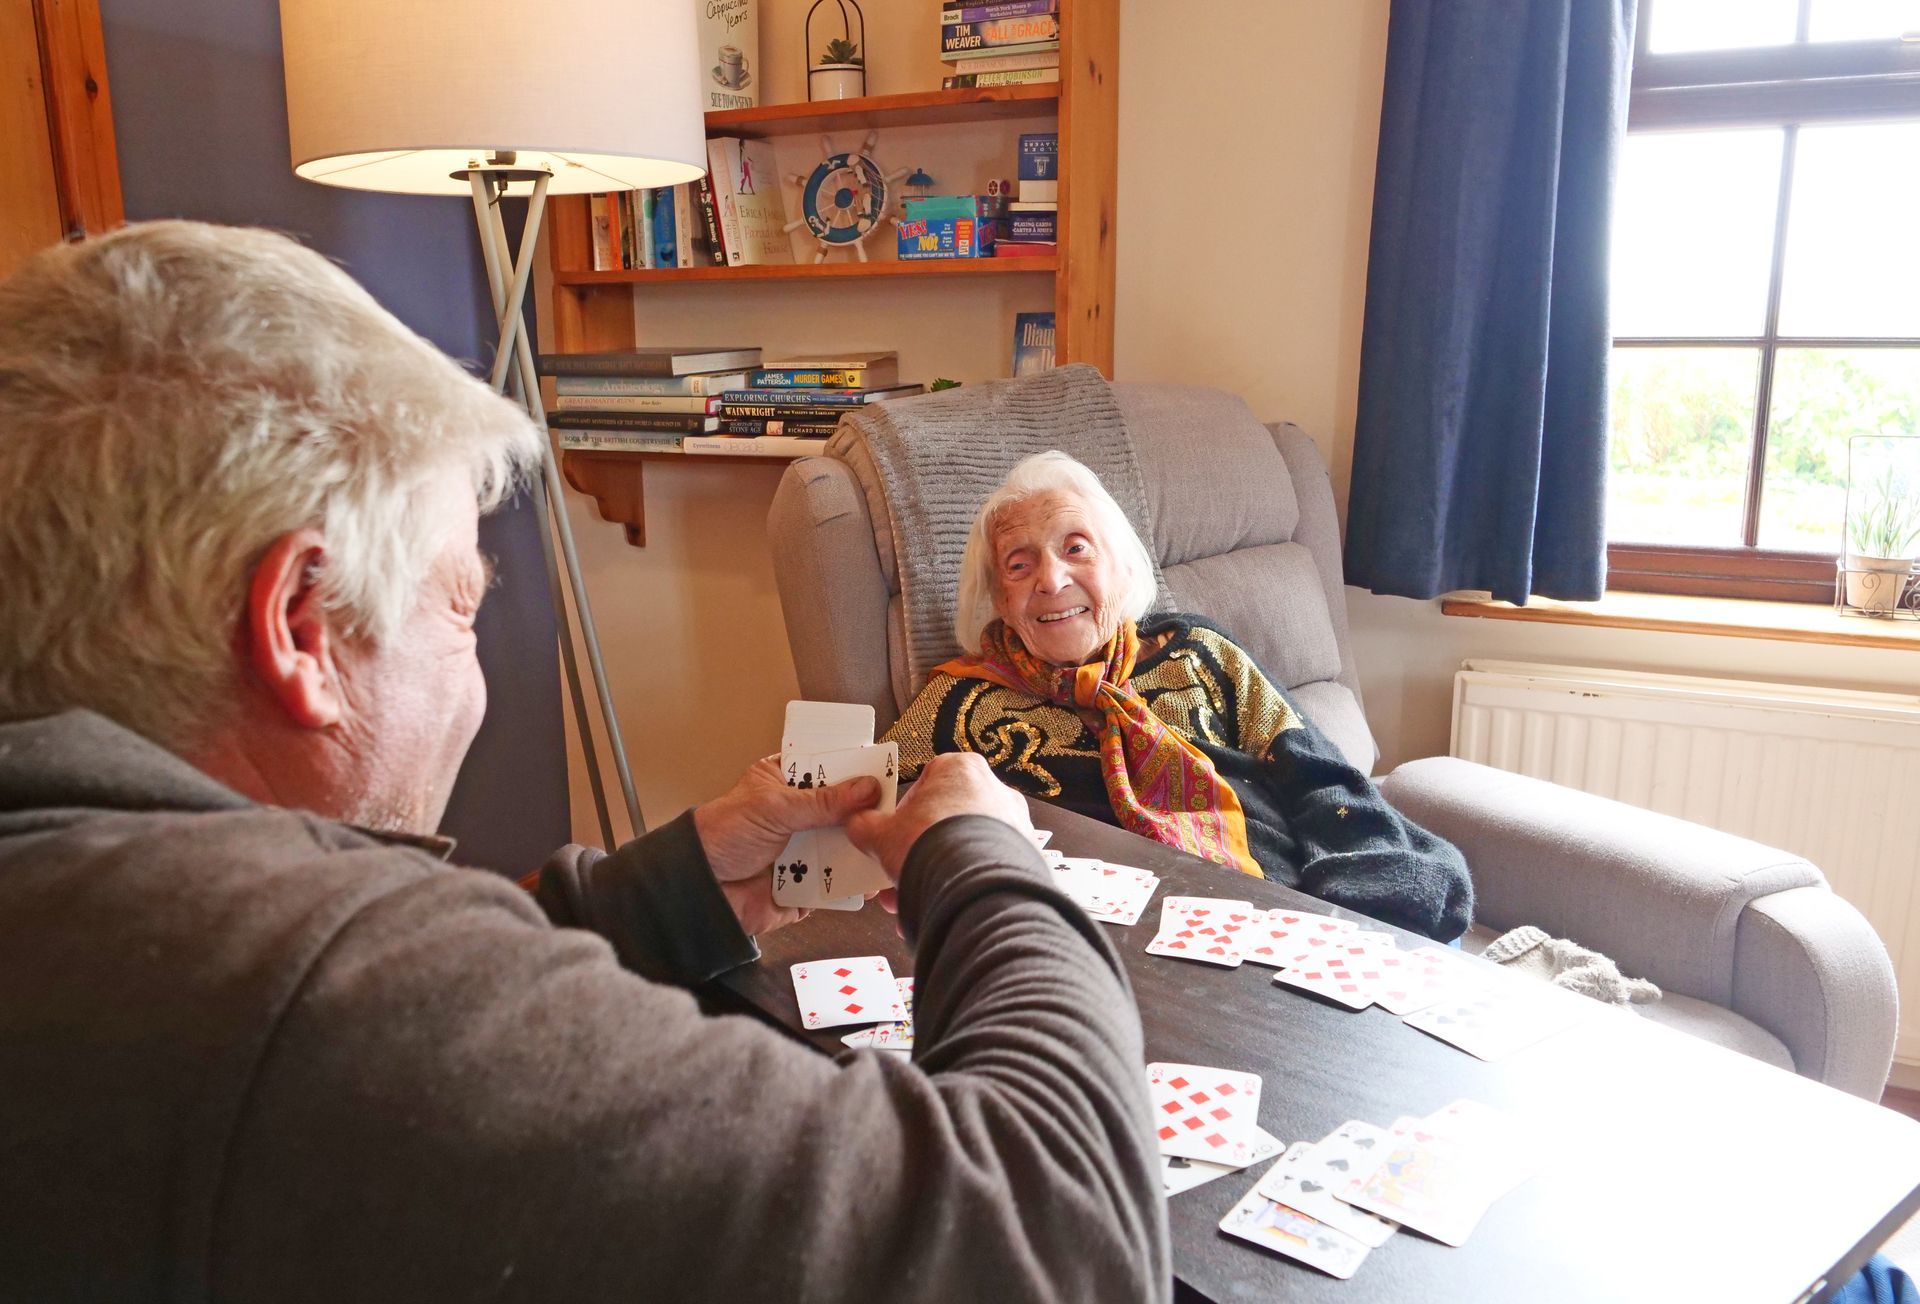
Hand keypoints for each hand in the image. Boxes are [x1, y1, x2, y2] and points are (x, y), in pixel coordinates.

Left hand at [692, 757, 880, 936]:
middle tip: (893, 812)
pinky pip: (837, 886)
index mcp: (786, 786)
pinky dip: (852, 885)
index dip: (854, 770)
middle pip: (844, 812)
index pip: (828, 771)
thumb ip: (821, 801)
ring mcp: (805, 852)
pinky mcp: (808, 887)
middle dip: (865, 814)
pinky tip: (870, 882)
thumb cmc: (721, 836)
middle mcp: (799, 817)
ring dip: (863, 849)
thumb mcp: (773, 808)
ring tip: (887, 847)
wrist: (698, 889)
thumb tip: (866, 788)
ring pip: (845, 848)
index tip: (883, 769)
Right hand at [847, 752, 1032, 911]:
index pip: (925, 783)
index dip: (903, 813)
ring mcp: (1014, 823)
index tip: (892, 835)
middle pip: (946, 821)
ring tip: (914, 898)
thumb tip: (858, 826)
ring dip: (937, 872)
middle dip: (919, 851)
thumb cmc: (934, 847)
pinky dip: (963, 885)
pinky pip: (985, 868)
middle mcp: (994, 790)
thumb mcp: (881, 834)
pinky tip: (939, 907)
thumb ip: (866, 826)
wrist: (974, 887)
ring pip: (966, 848)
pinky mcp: (1025, 856)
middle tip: (899, 872)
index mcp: (960, 768)